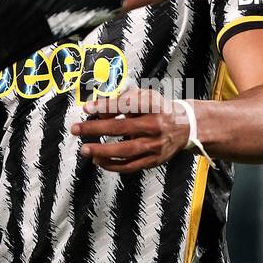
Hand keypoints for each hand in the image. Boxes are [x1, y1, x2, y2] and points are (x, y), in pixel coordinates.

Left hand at [72, 87, 191, 172]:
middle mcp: (156, 125)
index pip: (127, 104)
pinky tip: (98, 160)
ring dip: (102, 151)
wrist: (186, 127)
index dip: (106, 106)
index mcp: (154, 106)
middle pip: (122, 128)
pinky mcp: (154, 160)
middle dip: (96, 129)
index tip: (87, 107)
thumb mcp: (145, 97)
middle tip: (76, 128)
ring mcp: (156, 145)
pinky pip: (130, 166)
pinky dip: (112, 164)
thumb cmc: (158, 109)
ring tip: (85, 149)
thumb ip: (122, 101)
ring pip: (126, 150)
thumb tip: (98, 111)